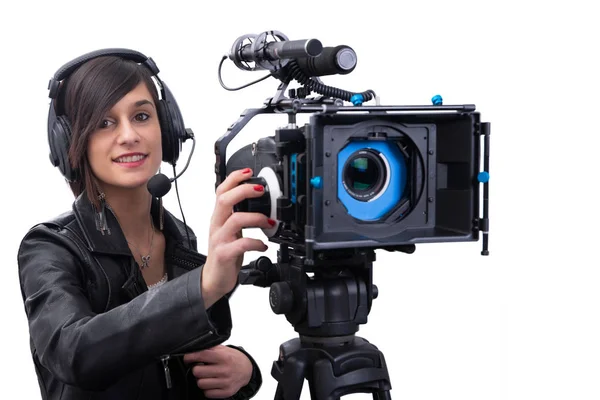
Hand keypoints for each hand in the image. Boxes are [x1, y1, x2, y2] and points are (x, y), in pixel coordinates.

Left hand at [183, 345, 252, 397]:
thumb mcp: (223, 350)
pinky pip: (207, 393)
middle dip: (196, 369)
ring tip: (207, 376)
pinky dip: (207, 389)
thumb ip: (209, 349)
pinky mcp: (226, 392)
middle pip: (197, 372)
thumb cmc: (232, 359)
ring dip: (201, 380)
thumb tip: (192, 349)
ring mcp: (225, 382)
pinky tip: (212, 383)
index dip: (189, 357)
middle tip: (200, 367)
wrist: (247, 370)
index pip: (200, 355)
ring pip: (200, 384)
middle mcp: (224, 370)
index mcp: (223, 357)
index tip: (188, 359)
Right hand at [202, 168, 273, 306]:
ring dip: (256, 218)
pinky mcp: (224, 254)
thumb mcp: (231, 230)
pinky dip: (256, 242)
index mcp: (219, 217)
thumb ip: (239, 214)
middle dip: (244, 190)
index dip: (234, 179)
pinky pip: (241, 244)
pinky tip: (263, 245)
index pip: (221, 191)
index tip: (249, 172)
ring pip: (235, 220)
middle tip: (261, 190)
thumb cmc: (225, 252)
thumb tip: (255, 199)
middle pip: (225, 200)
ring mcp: (219, 239)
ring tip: (269, 221)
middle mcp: (217, 225)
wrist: (214, 278)